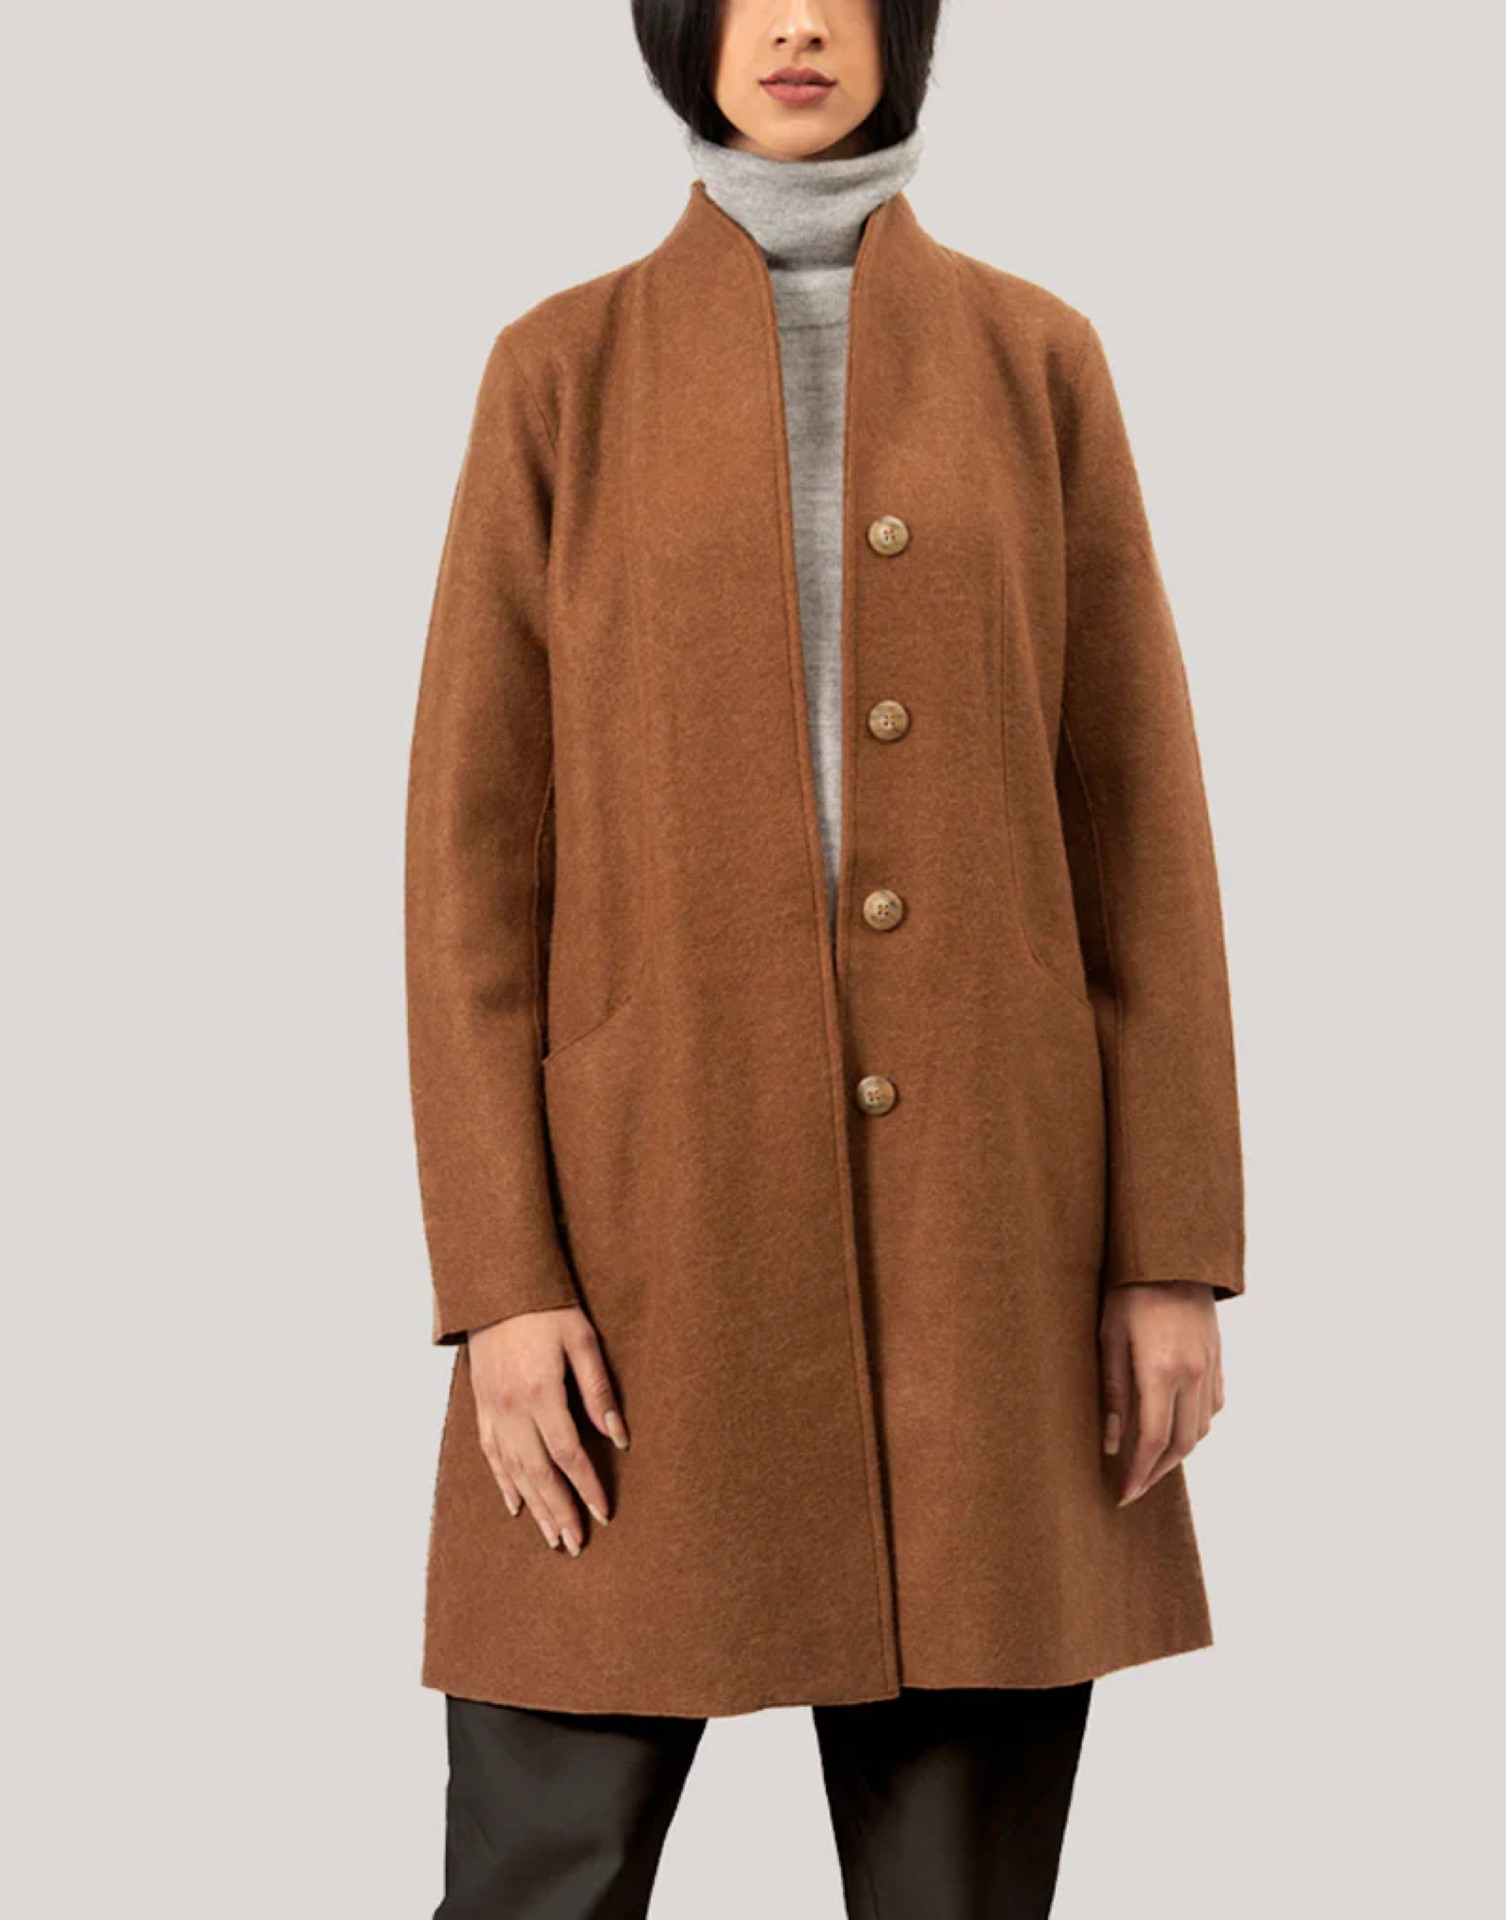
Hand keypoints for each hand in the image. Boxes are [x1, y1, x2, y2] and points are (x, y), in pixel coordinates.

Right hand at [466, 1306, 629, 1554]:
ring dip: (534, 1507)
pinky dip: (503, 1483)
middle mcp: (513, 1409)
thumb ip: (599, 1391)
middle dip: (559, 1511)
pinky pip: (491, 1454)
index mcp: (541, 1393)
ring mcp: (493, 1410)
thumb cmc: (546, 1307)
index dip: (587, 1486)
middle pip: (539, 1473)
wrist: (496, 1285)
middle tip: (576, 1544)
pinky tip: (515, 1505)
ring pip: (514, 1471)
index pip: (568, 1455)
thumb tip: (620, 1438)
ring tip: (551, 1537)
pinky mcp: (481, 1406)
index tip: (604, 1513)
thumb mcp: (582, 1340)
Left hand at [1099, 1281, 1223, 1504]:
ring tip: (1150, 1462)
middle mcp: (1194, 1375)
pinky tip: (1175, 1427)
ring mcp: (1211, 1368)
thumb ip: (1112, 1393)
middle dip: (1156, 1472)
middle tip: (1133, 1486)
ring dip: (1177, 1452)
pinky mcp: (1219, 1359)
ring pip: (1201, 1430)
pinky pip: (1212, 1407)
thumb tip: (1112, 1444)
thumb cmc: (1129, 1291)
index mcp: (1162, 1371)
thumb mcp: (1108, 1338)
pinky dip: (1195, 1426)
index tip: (1122, 1494)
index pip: (1152, 1441)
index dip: (1138, 1474)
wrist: (1172, 1254)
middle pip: (1180, 1444)